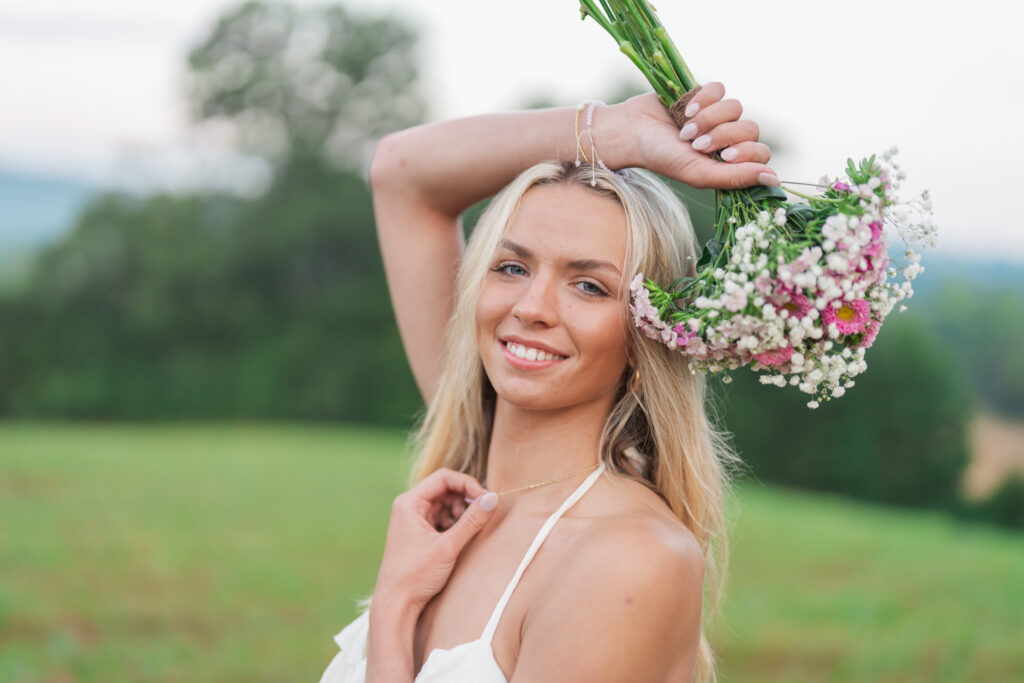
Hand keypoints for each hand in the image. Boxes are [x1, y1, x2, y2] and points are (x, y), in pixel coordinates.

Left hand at [373, 468, 498, 609]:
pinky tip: (459, 538)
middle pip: (445, 489)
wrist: (396, 605)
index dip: (468, 484)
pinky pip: (442, 519)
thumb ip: (472, 521)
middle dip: (466, 499)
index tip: (485, 499)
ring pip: (445, 504)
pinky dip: (455, 524)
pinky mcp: (420, 534)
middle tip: (483, 513)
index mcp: (409, 503)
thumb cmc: (415, 576)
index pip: (444, 478)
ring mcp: (414, 521)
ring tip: (469, 529)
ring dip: (461, 512)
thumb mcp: (447, 546)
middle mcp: (409, 507)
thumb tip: (494, 498)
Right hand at [602, 83, 775, 189]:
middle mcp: (726, 137)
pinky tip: (685, 109)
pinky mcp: (705, 94)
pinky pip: (720, 89)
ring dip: (709, 118)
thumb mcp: (698, 173)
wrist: (632, 132)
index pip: (760, 152)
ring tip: (685, 128)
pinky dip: (703, 98)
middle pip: (750, 128)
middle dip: (722, 135)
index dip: (747, 152)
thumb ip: (735, 178)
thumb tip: (774, 179)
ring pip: (736, 108)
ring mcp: (717, 114)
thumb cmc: (662, 158)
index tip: (724, 156)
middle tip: (696, 143)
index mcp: (728, 161)